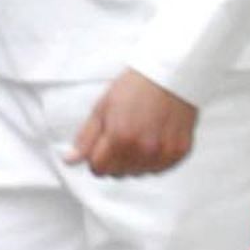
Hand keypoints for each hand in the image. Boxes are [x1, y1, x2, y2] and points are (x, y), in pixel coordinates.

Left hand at [67, 71, 196, 177]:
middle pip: (118, 174)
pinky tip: (155, 138)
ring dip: (135, 160)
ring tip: (141, 134)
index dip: (97, 158)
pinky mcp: (178, 153)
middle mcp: (142, 150)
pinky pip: (159, 169)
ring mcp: (162, 154)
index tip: (102, 146)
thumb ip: (86, 138)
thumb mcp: (102, 108)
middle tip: (124, 135)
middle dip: (116, 159)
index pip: (98, 169)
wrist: (170, 76)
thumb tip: (71, 160)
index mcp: (120, 138)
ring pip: (139, 173)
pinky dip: (154, 159)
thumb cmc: (136, 87)